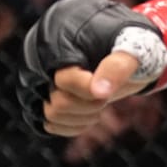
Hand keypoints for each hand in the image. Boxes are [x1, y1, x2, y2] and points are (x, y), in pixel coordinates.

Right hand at [20, 0, 166, 136]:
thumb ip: (117, 66)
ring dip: (82, 117)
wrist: (118, 40)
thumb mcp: (130, 47)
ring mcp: (36, 78)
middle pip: (58, 103)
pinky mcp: (38, 95)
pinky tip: (89, 113)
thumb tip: (99, 92)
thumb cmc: (125, 40)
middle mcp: (38, 59)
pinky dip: (71, 125)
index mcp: (57, 40)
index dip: (90, 92)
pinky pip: (47, 123)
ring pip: (51, 115)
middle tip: (107, 95)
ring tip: (100, 102)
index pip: (64, 80)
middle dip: (90, 105)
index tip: (108, 93)